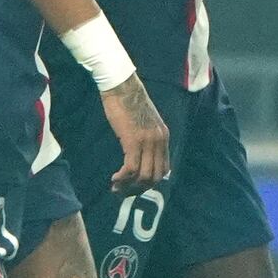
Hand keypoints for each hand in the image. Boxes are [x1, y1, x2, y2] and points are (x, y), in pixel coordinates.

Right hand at [100, 73, 169, 193]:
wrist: (121, 86)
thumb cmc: (128, 101)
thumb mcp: (144, 121)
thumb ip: (146, 136)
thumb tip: (139, 152)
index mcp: (163, 137)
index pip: (164, 169)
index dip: (150, 182)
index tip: (134, 185)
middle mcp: (159, 141)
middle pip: (155, 177)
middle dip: (139, 189)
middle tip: (123, 191)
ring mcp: (147, 141)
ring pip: (144, 176)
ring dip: (129, 186)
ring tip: (116, 187)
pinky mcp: (133, 141)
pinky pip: (131, 168)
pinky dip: (123, 178)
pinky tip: (114, 178)